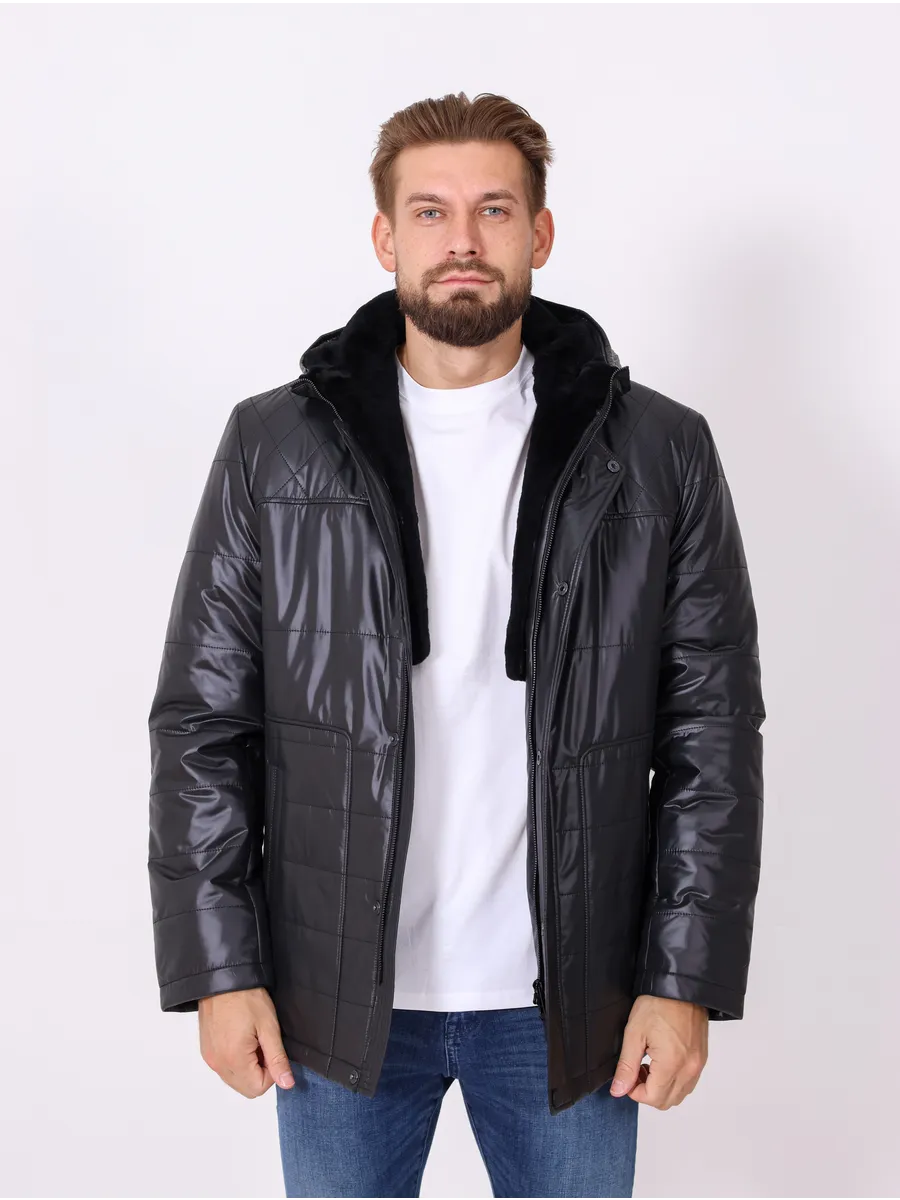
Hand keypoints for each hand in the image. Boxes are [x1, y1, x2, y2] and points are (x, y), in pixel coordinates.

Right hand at [198, 987, 295, 1097]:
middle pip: (245, 1088)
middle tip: (263, 1044)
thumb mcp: (269, 1027)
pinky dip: (235, 1061)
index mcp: (233, 1059)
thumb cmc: (247, 998)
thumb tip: (287, 1083)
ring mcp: (209, 1058)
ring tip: (252, 1039)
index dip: (271, 1072)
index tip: (271, 1050)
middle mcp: (217, 1064)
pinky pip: (224, 1068)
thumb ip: (277, 1059)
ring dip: (247, 1067)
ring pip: (234, 1079)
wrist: (223, 978)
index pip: (258, 1088)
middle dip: (259, 1072)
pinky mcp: (206, 1051)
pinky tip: (240, 1038)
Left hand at [609, 994, 707, 1108]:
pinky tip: (662, 1061)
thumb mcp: (634, 1033)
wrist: (680, 985)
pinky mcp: (702, 1058)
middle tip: (636, 1071)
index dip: (635, 1092)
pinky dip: (674, 1080)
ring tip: (649, 1064)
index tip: (628, 1076)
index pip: (653, 1098)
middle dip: (648, 1092)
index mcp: (672, 1064)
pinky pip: (689, 1082)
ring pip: (679, 1094)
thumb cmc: (657, 1004)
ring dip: (662, 1088)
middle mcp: (690, 1069)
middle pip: (667, 1102)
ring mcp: (699, 1064)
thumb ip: (626, 1066)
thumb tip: (618, 1090)